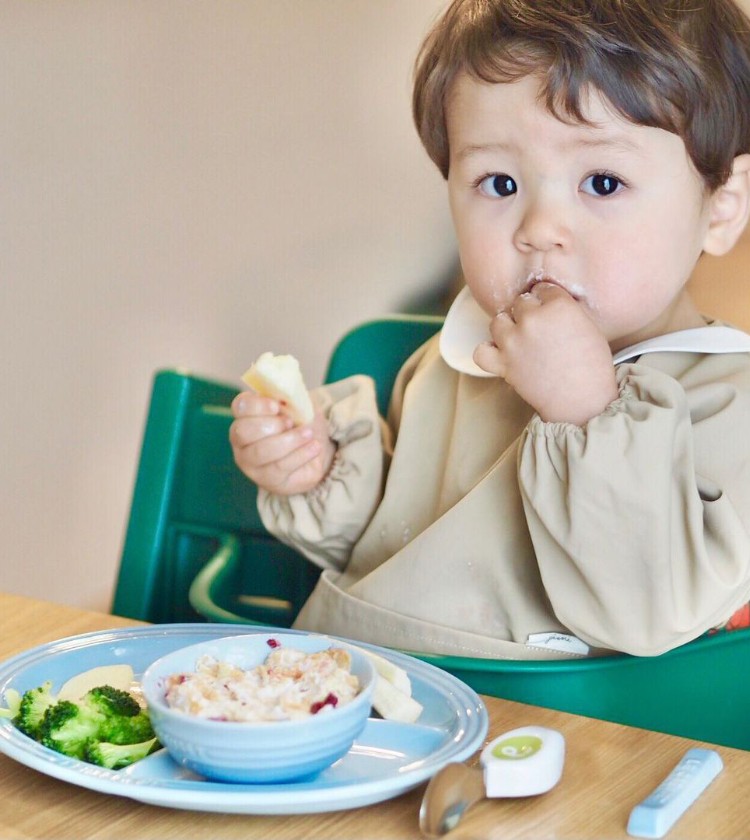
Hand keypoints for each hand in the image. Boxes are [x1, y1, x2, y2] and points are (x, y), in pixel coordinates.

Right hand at [229, 392, 335, 494]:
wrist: (315, 450)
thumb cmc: (301, 424)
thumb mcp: (299, 406)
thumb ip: (291, 398)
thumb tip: (289, 392)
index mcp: (246, 416)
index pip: (240, 407)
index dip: (257, 405)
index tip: (277, 406)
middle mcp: (241, 441)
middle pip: (243, 431)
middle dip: (271, 425)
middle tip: (292, 422)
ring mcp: (251, 463)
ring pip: (261, 452)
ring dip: (289, 440)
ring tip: (309, 434)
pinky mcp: (268, 480)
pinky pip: (280, 467)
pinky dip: (300, 454)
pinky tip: (314, 447)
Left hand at [473, 282, 618, 424]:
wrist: (583, 401)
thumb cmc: (593, 367)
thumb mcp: (588, 327)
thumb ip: (565, 311)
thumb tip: (549, 308)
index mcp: (558, 306)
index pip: (543, 289)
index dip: (547, 300)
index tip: (550, 311)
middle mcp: (532, 319)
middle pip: (520, 303)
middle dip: (529, 313)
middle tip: (539, 328)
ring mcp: (514, 341)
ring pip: (498, 321)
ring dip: (507, 327)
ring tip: (519, 338)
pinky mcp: (503, 364)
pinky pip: (481, 351)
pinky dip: (487, 351)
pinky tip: (500, 353)